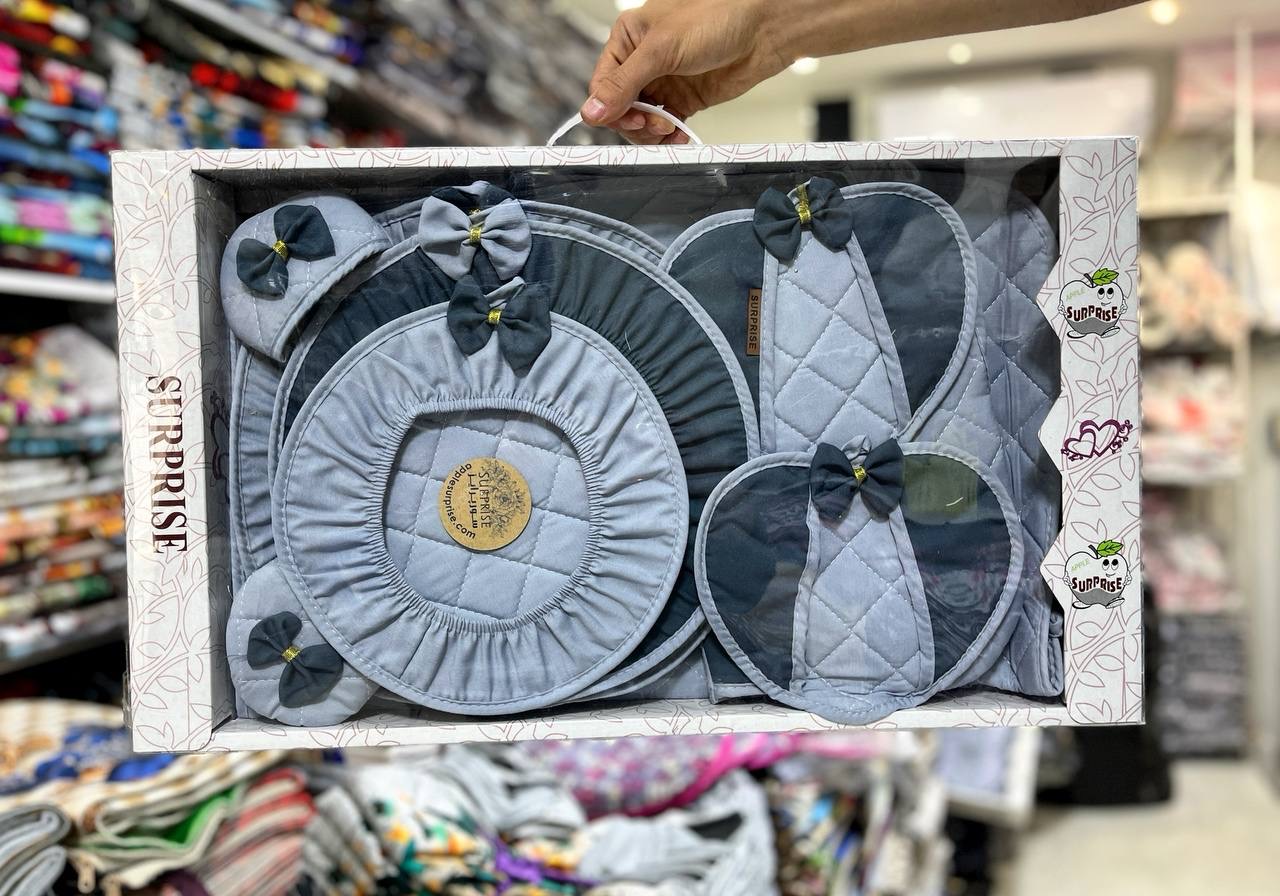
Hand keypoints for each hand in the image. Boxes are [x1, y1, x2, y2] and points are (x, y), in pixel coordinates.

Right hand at [580, 0, 788, 143]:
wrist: (762, 29)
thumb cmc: (715, 17)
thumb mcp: (661, 49)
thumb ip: (624, 84)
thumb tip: (591, 112)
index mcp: (628, 39)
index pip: (602, 85)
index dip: (611, 108)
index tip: (631, 120)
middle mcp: (642, 62)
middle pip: (620, 108)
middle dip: (633, 122)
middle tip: (653, 125)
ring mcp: (663, 82)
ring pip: (641, 122)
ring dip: (650, 134)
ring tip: (667, 130)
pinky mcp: (684, 100)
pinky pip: (665, 127)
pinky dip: (668, 137)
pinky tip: (678, 136)